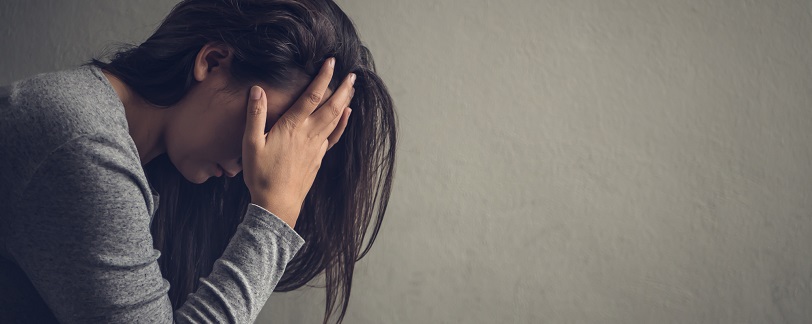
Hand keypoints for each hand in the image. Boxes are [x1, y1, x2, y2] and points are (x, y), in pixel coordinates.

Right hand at [242, 57, 354, 227]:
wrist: (277, 203)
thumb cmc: (261, 174)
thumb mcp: (251, 144)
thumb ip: (255, 115)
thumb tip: (257, 90)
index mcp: (292, 127)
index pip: (312, 96)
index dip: (323, 77)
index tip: (331, 62)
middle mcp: (308, 134)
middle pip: (331, 106)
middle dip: (343, 88)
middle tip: (352, 74)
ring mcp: (316, 146)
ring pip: (335, 119)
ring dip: (345, 102)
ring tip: (352, 88)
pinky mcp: (318, 157)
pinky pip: (333, 136)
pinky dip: (342, 123)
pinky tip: (346, 116)